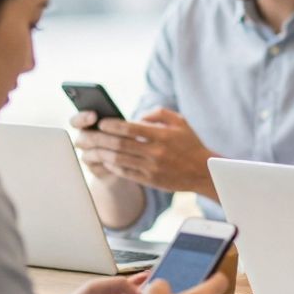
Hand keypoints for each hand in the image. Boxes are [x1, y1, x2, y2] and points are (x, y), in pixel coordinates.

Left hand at [76, 108, 217, 195]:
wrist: (203, 172)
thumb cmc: (190, 144)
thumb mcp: (181, 122)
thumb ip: (159, 114)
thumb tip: (138, 116)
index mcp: (162, 135)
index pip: (130, 128)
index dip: (112, 125)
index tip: (102, 123)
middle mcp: (156, 152)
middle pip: (120, 144)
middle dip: (100, 138)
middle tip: (89, 134)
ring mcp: (152, 167)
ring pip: (119, 159)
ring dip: (103, 153)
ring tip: (94, 147)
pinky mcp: (150, 180)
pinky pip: (125, 172)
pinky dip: (112, 166)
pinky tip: (106, 160)